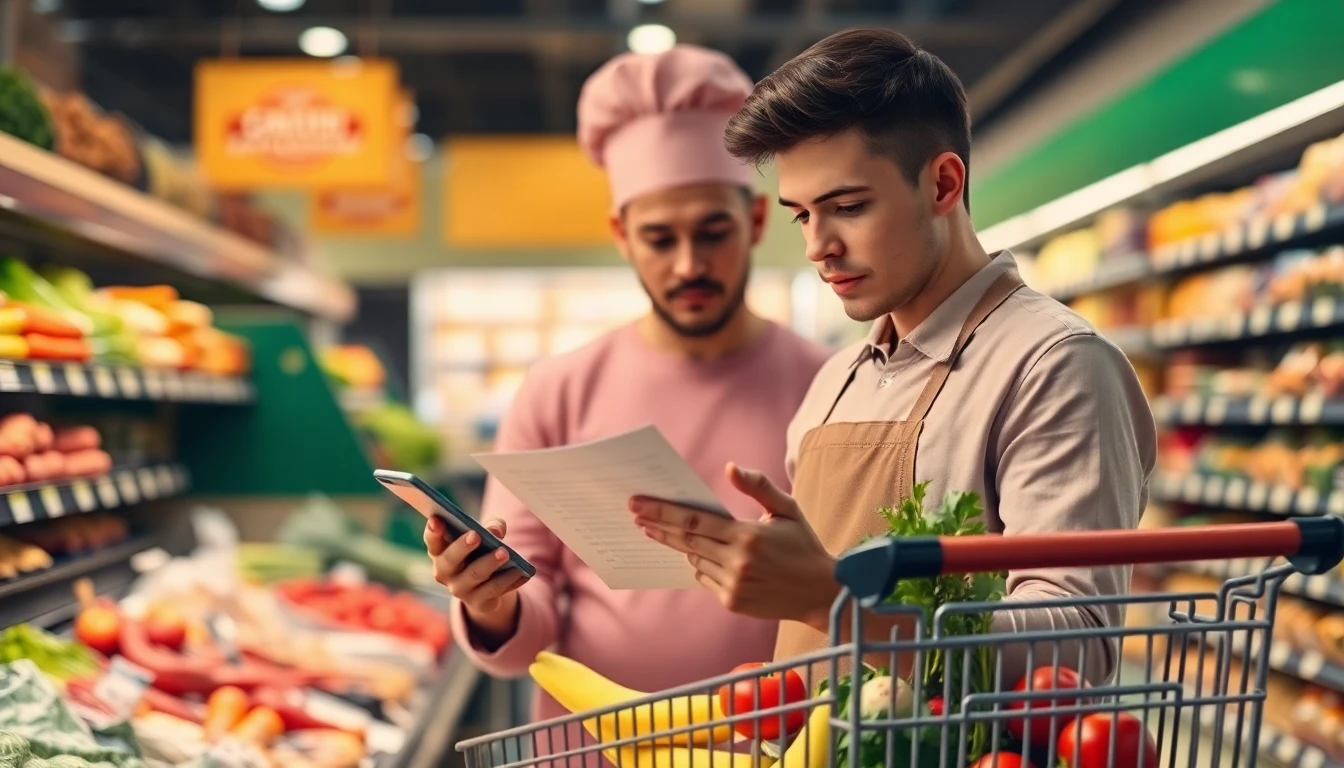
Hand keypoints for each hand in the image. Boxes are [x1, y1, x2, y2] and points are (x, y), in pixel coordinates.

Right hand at [424, 517, 526, 634]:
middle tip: (476, 535)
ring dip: (490, 563)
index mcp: (440, 552)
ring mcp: (460, 589)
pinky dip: (510, 579)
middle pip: (450, 559)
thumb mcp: (485, 535)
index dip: (433, 531)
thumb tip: (495, 531)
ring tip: (505, 552)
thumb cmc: (481, 551)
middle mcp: (444, 572)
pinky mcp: (479, 602)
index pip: (432, 541)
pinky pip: (495, 590)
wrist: (487, 586)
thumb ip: (490, 526)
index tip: (436, 519)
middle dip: (462, 546)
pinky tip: (523, 572)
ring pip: (475, 575)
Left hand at [630, 462, 838, 627]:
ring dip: (679, 546)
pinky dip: (700, 564)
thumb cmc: (803, 546)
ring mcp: (734, 585)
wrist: (821, 593)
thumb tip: (729, 467)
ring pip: (694, 560)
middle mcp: (738, 562)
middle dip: (657, 526)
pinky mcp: (732, 602)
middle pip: (685, 541)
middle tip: (634, 514)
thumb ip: (758, 486)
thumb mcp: (787, 509)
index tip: (638, 504)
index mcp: (748, 535)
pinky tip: (701, 555)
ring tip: (660, 531)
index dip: (662, 512)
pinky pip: (705, 578)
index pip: (694, 520)